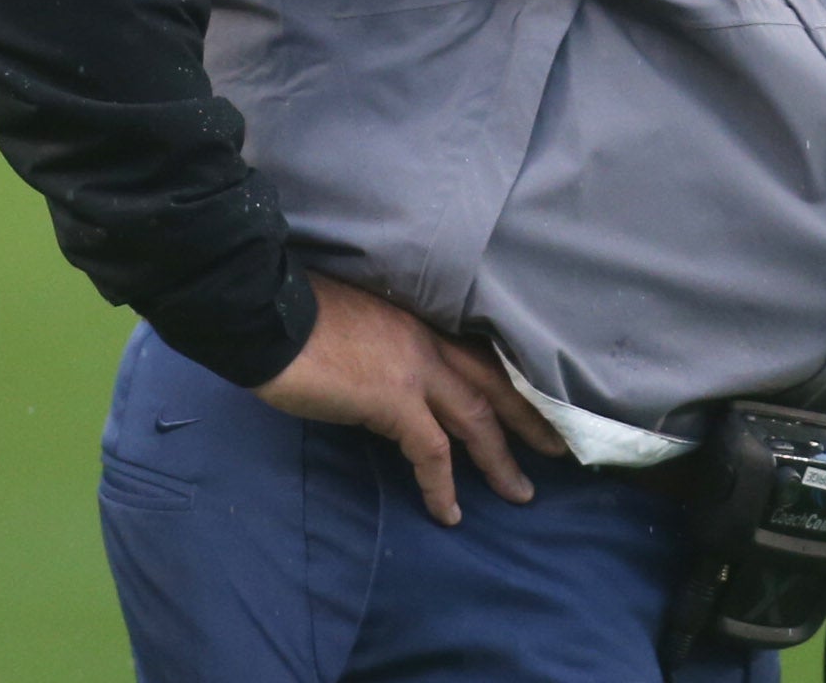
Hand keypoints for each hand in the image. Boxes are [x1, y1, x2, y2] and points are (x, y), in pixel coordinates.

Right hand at [253, 273, 569, 524]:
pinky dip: (443, 485)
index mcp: (423, 320)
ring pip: (478, 419)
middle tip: (558, 448)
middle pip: (496, 385)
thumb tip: (393, 382)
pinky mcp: (392, 399)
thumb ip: (389, 348)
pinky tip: (449, 512)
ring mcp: (416, 368)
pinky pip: (432, 451)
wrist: (267, 314)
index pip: (482, 353)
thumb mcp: (360, 325)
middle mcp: (430, 340)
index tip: (534, 405)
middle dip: (529, 420)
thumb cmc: (299, 316)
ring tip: (520, 493)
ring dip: (500, 460)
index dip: (511, 382)